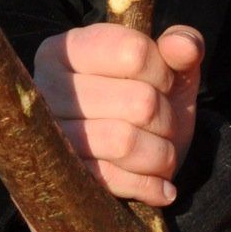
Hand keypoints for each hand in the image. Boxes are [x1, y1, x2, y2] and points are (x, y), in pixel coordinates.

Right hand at [33, 21, 204, 204]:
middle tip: (164, 127)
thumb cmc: (147, 101)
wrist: (129, 158)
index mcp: (68, 49)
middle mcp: (45, 87)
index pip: (135, 53)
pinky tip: (161, 186)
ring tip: (162, 155)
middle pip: (139, 102)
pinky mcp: (57, 175)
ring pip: (125, 142)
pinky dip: (148, 185)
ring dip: (161, 155)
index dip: (164, 74)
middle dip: (167, 120)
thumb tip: (185, 46)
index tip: (163, 85)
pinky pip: (112, 179)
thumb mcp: (169, 68)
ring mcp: (47, 135)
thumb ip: (182, 45)